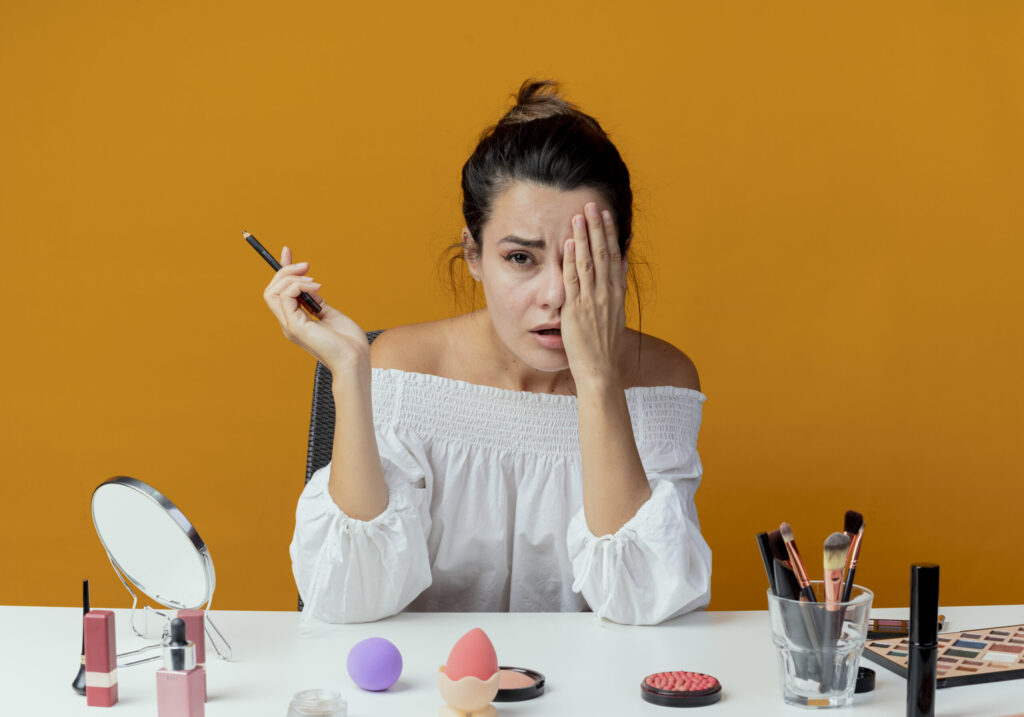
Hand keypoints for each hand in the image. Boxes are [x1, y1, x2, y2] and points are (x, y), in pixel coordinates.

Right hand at [262, 246, 369, 373]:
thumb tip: (310, 283)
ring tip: (316, 281)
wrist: (356, 360)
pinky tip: (317, 287)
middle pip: (271, 289)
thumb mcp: (330, 313)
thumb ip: (317, 300)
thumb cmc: (348, 342)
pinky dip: (298, 286)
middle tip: (306, 266)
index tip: (288, 251)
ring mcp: (290, 325)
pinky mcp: (295, 327)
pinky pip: (285, 296)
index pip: (279, 291)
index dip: (281, 270)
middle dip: (285, 270)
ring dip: (292, 277)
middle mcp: (289, 322)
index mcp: (296, 320)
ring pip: (272, 291)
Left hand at [561, 202, 628, 387]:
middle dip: (598, 227)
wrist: (600, 370)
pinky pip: (574, 280)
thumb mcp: (615, 314)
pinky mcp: (576, 310)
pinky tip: (570, 243)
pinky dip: (572, 260)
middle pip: (603, 253)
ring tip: (580, 215)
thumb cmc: (604, 346)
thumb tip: (621, 263)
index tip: (607, 215)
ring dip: (585, 237)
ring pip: (589, 262)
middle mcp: (606, 294)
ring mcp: (592, 301)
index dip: (610, 234)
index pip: (615, 256)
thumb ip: (617, 288)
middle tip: (593, 204)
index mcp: (616, 294)